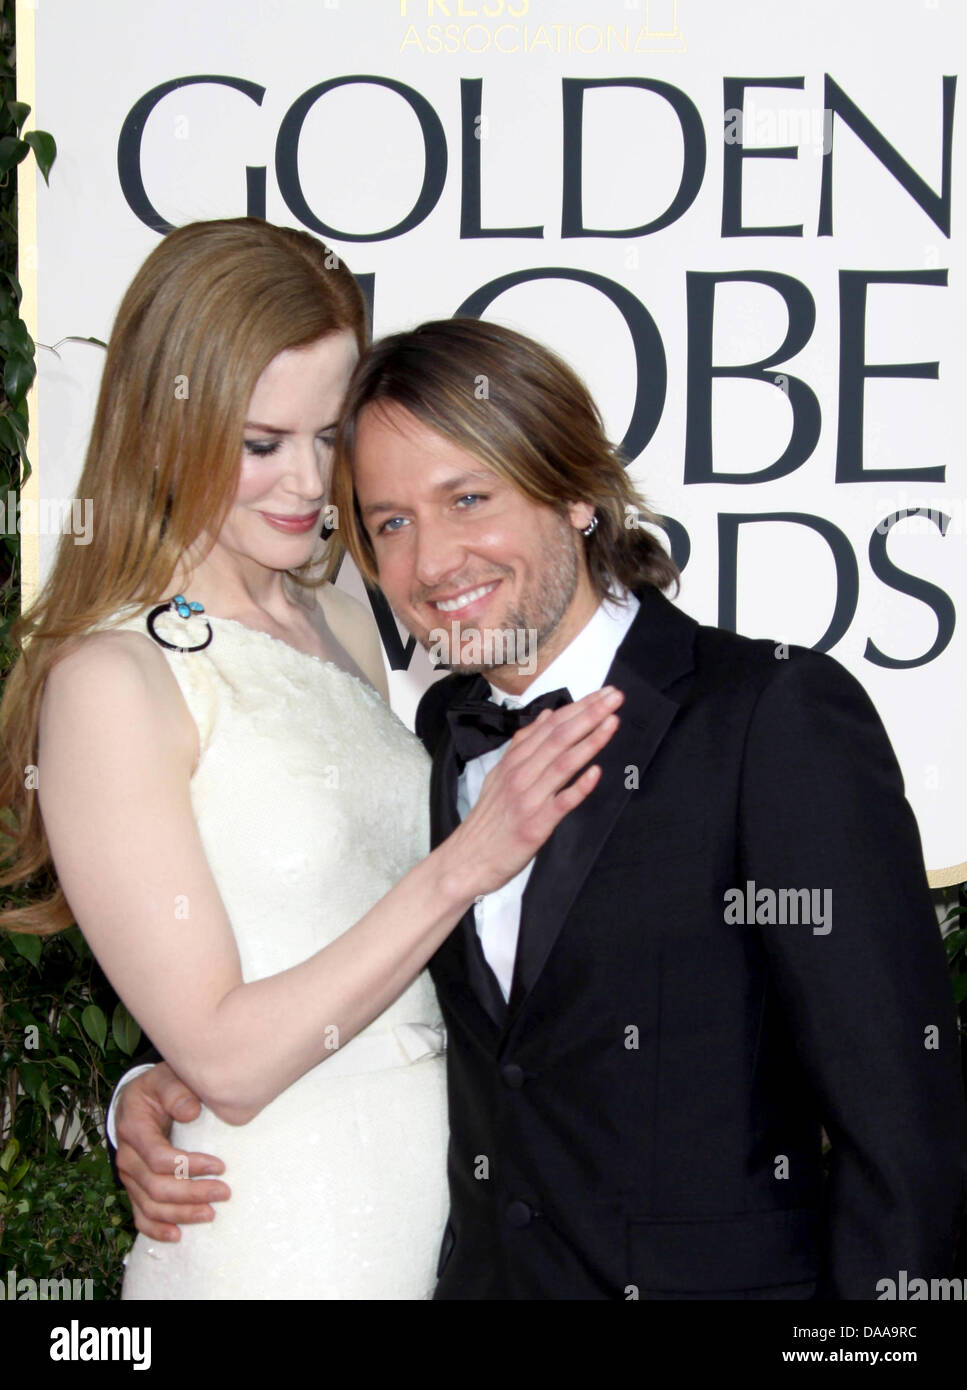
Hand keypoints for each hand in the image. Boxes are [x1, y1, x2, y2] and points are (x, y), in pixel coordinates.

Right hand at [115, 1062, 229, 1241]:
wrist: (137, 1100)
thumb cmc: (158, 1088)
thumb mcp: (166, 1079)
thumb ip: (177, 1091)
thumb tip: (191, 1111)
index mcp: (134, 1129)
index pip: (159, 1158)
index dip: (189, 1166)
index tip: (220, 1166)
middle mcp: (127, 1157)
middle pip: (157, 1188)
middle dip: (192, 1195)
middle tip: (224, 1193)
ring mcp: (129, 1176)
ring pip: (151, 1206)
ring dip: (181, 1214)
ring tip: (211, 1214)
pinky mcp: (134, 1188)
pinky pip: (140, 1215)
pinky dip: (156, 1229)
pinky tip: (177, 1235)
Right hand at [448, 685, 623, 897]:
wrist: (467, 858)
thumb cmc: (488, 819)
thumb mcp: (500, 774)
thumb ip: (525, 744)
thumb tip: (548, 716)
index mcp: (513, 761)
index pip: (550, 726)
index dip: (579, 708)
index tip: (604, 693)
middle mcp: (520, 774)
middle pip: (559, 738)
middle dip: (589, 715)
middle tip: (616, 697)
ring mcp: (528, 799)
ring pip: (562, 763)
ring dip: (590, 741)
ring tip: (612, 723)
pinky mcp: (536, 825)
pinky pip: (561, 802)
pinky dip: (579, 787)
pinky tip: (597, 772)